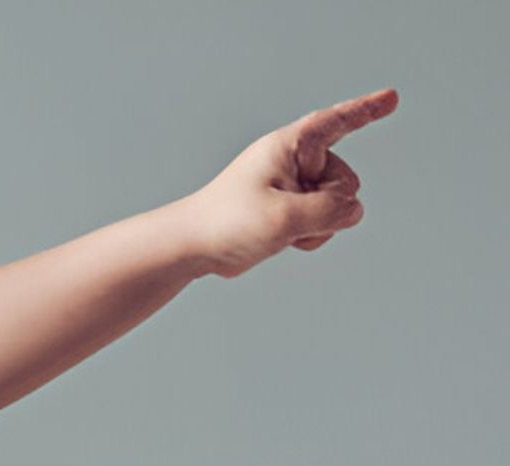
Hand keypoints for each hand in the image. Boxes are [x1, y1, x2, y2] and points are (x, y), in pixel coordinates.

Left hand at [180, 87, 397, 278]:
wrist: (193, 248)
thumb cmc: (227, 223)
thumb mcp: (285, 217)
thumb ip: (330, 211)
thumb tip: (353, 210)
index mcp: (289, 147)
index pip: (337, 122)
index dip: (367, 110)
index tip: (393, 97)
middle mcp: (293, 162)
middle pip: (346, 179)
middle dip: (331, 203)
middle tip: (289, 215)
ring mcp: (292, 187)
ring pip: (337, 205)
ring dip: (319, 225)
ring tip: (280, 229)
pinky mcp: (289, 210)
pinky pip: (322, 222)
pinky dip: (311, 235)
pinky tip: (284, 240)